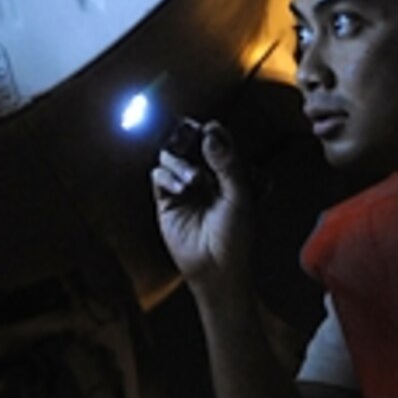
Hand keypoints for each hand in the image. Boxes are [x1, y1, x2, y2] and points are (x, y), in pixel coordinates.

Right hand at [151, 121, 253, 290]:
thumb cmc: (235, 237)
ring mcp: (184, 187)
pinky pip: (159, 177)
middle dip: (187, 139)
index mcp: (226, 172)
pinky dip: (167, 177)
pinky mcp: (166, 201)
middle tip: (188, 135)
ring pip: (171, 157)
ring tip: (193, 180)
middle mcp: (204, 176)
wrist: (217, 269)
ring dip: (180, 162)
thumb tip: (211, 133)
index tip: (209, 129)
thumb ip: (227, 163)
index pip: (215, 142)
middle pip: (188, 144)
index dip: (211, 132)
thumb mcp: (239, 197)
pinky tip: (181, 189)